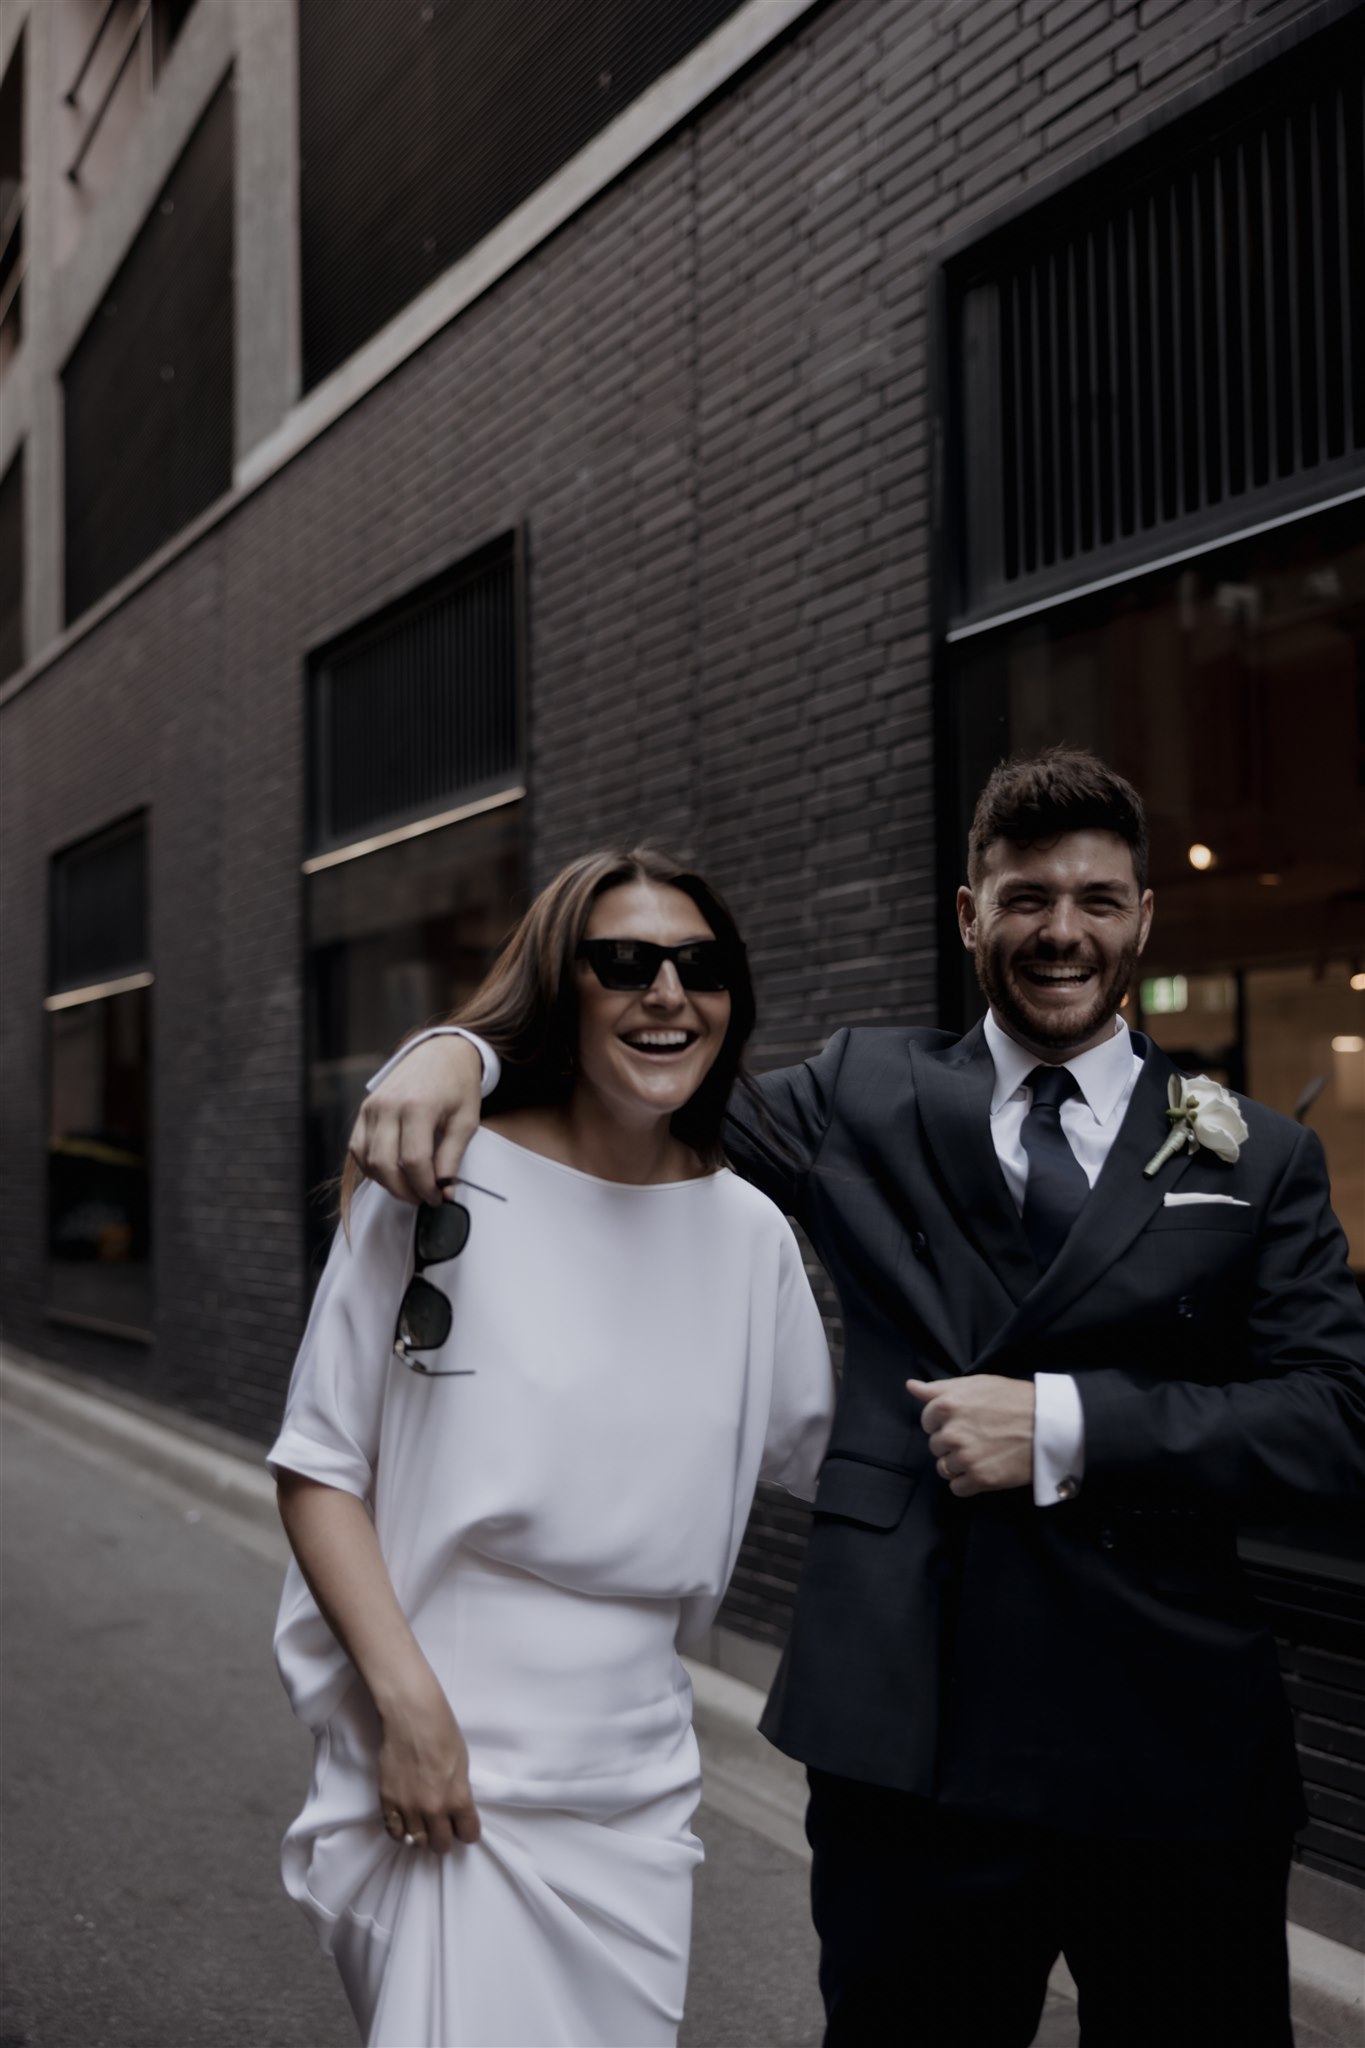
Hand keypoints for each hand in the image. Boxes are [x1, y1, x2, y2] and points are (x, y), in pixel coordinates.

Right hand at [348, 1035, 481, 1205]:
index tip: (437, 1198)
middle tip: (423, 1198)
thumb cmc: (457, 1085)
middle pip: (386, 1165)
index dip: (425, 1187)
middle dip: (405, 1191)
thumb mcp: (466, 1121)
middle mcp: (389, 1106)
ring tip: (410, 1187)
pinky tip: (392, 1172)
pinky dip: (372, 1167)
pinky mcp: (364, 1110)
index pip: (415, 1161)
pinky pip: (358, 1149)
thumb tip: (445, 1191)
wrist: (441, 1053)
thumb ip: (453, 1157)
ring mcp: (372, 1107)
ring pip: (369, 1161)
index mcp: (418, 1106)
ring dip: (388, 1183)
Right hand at [377, 1672, 480, 1852]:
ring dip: (422, 1834)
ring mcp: (408, 1808)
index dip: (467, 1830)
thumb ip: (459, 1792)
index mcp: (457, 1798)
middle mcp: (433, 1810)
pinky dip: (401, 1830)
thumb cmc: (442, 1732)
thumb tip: (456, 1810)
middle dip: (444, 1837)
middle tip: (443, 1825)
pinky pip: (394, 1832)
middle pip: (441, 1845)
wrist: (410, 1717)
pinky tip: (406, 1819)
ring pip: (417, 1842)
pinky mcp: (387, 1802)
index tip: (464, 1826)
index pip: (468, 1834)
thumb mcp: (462, 1764)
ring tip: (423, 1821)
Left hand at [906, 1375, 1033, 1496]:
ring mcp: (965, 1457)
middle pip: (935, 1445)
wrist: (1049, 1424)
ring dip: (959, 1463)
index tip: (965, 1421)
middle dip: (952, 1442)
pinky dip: (968, 1482)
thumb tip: (911, 1386)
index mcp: (947, 1406)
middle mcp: (951, 1432)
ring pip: (944, 1468)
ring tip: (982, 1452)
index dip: (944, 1422)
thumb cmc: (1013, 1399)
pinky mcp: (980, 1479)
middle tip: (978, 1436)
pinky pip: (957, 1488)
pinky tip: (984, 1468)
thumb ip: (938, 1387)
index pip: (927, 1421)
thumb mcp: (975, 1384)